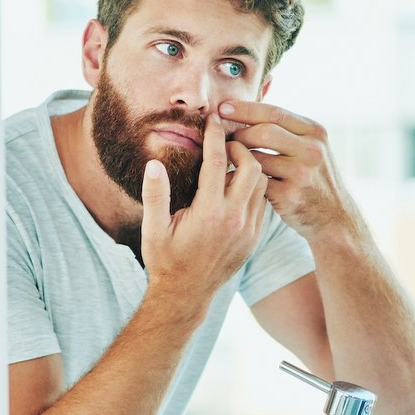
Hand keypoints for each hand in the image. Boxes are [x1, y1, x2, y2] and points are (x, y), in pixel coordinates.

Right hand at [140, 113, 268, 296]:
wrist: (186, 295)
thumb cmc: (165, 260)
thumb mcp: (152, 229)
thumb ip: (155, 195)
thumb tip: (155, 163)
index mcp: (208, 213)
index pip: (218, 162)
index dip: (215, 135)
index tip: (213, 119)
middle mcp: (234, 220)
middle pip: (252, 167)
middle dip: (240, 148)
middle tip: (225, 144)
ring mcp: (248, 230)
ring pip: (262, 184)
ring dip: (250, 168)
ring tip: (230, 164)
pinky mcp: (255, 238)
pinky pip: (262, 202)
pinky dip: (253, 188)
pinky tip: (235, 186)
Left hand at [220, 100, 351, 240]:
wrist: (334, 217)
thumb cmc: (312, 177)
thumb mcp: (310, 147)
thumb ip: (285, 130)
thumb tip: (242, 111)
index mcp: (315, 132)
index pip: (274, 112)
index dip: (245, 109)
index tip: (222, 108)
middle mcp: (312, 150)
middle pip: (263, 132)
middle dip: (239, 134)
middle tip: (224, 139)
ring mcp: (302, 174)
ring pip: (257, 158)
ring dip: (238, 159)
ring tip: (229, 159)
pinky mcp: (290, 196)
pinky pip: (256, 182)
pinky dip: (243, 180)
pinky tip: (236, 180)